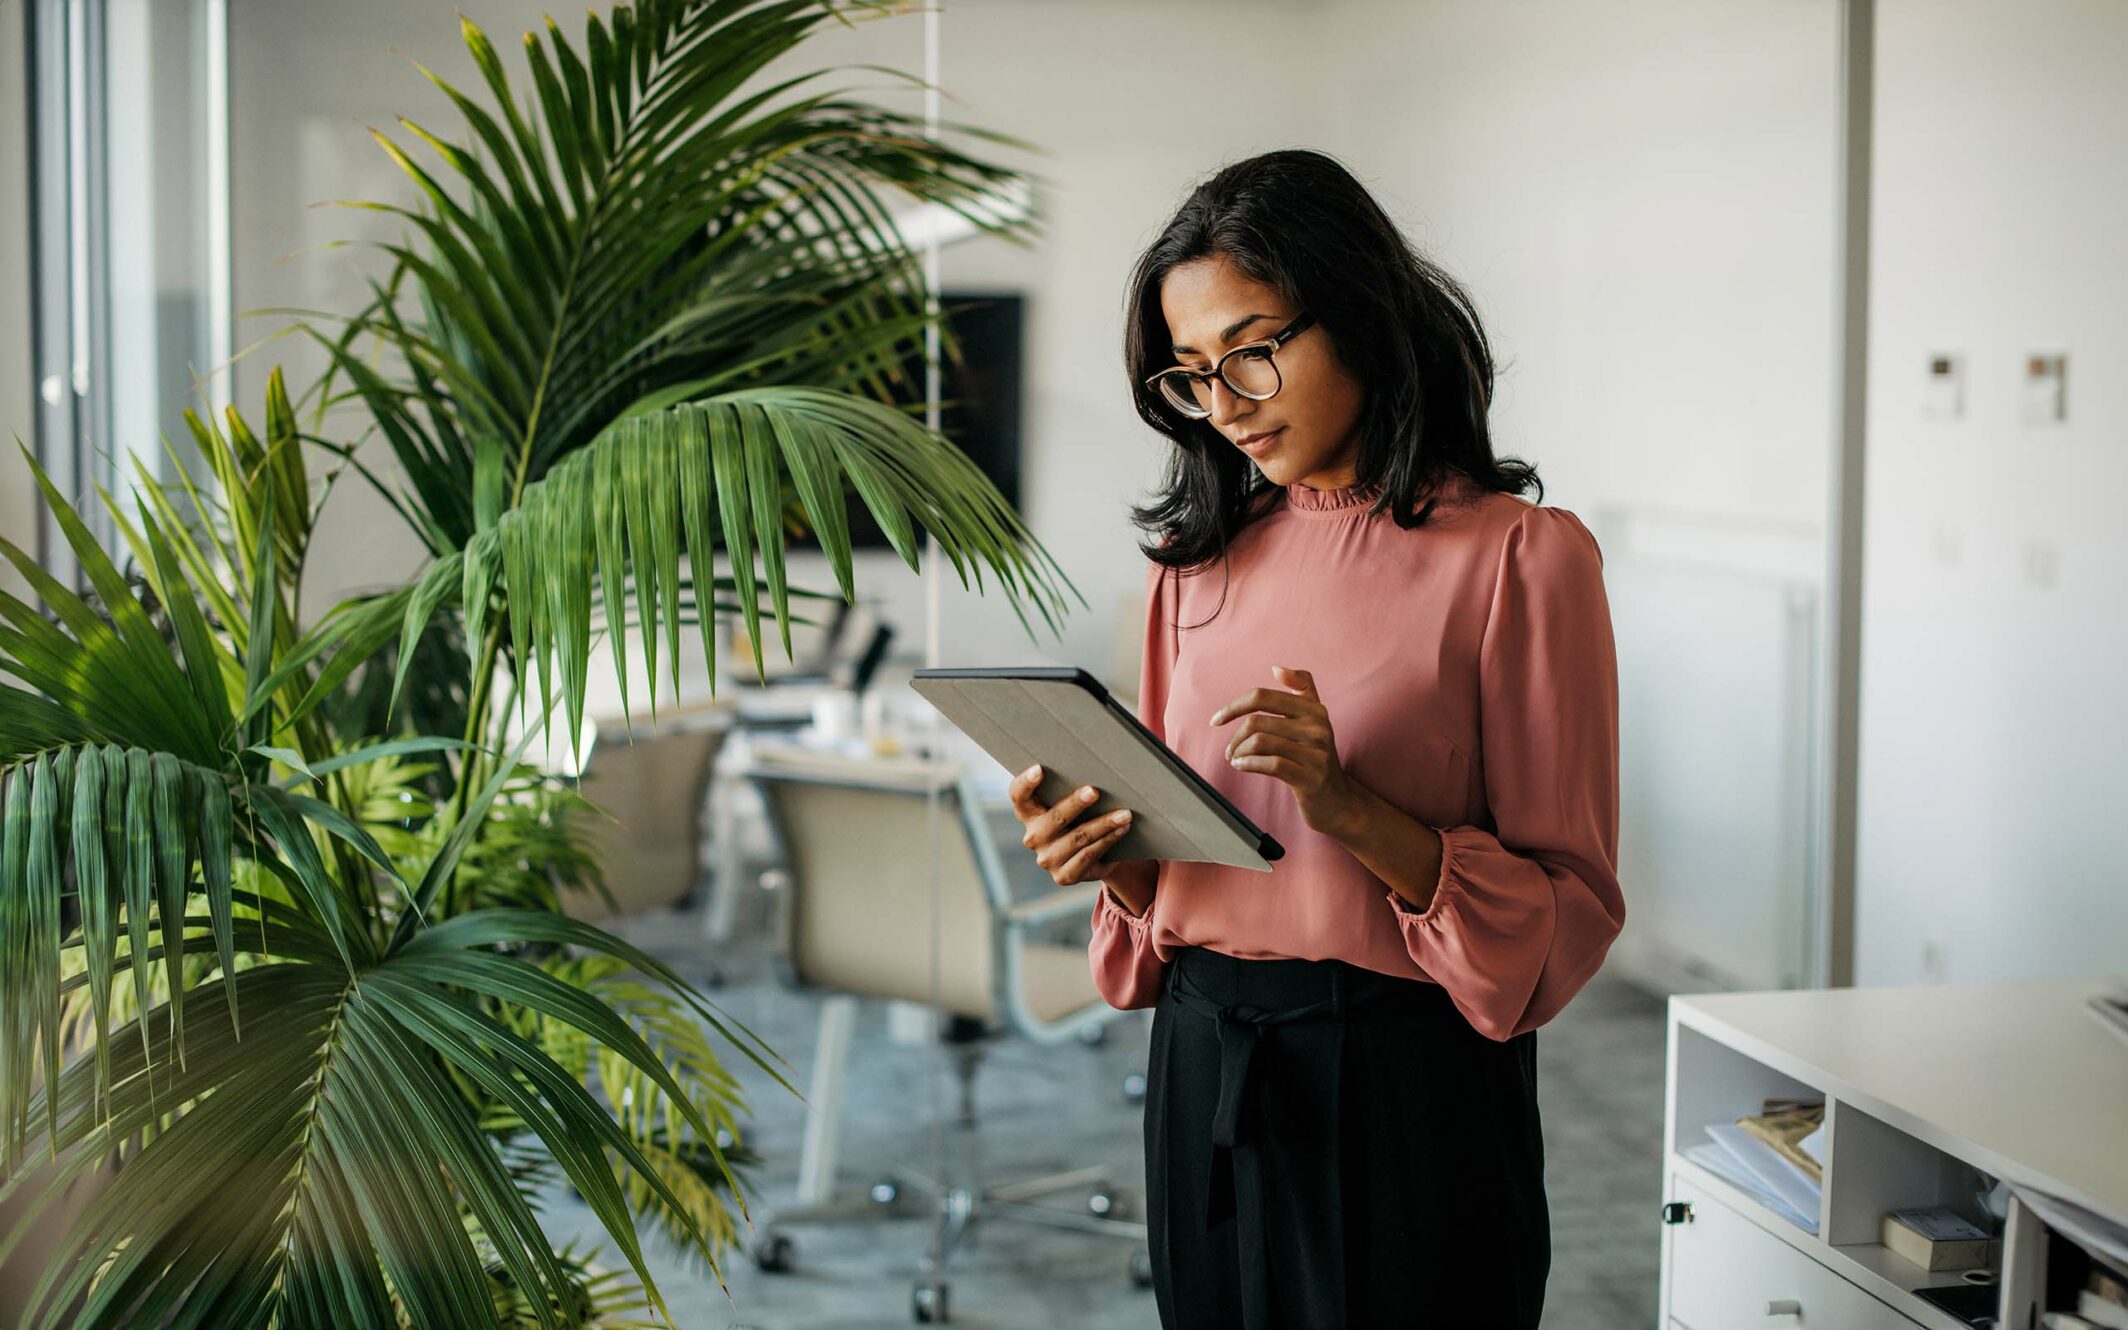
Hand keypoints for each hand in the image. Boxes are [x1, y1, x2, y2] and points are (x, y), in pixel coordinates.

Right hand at [1006, 763, 1136, 887]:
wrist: (1094, 858)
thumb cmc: (1082, 819)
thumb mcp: (1072, 805)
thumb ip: (1071, 791)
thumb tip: (1098, 770)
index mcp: (1029, 814)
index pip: (1019, 796)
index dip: (1025, 783)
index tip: (1039, 769)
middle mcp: (1034, 837)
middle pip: (1054, 818)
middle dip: (1076, 803)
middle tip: (1094, 791)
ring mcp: (1047, 859)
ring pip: (1078, 837)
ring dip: (1104, 824)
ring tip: (1125, 814)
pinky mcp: (1064, 876)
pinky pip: (1089, 855)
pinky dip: (1108, 840)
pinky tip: (1122, 829)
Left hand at [1209, 665, 1364, 836]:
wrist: (1338, 801)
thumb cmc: (1316, 759)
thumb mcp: (1315, 721)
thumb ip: (1302, 689)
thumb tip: (1277, 668)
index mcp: (1314, 709)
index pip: (1262, 696)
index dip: (1234, 706)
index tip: (1216, 720)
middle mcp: (1319, 728)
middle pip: (1257, 721)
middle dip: (1235, 737)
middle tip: (1229, 751)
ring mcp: (1317, 753)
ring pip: (1260, 742)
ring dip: (1239, 752)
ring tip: (1236, 760)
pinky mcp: (1311, 778)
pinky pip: (1270, 764)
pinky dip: (1248, 765)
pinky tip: (1242, 767)